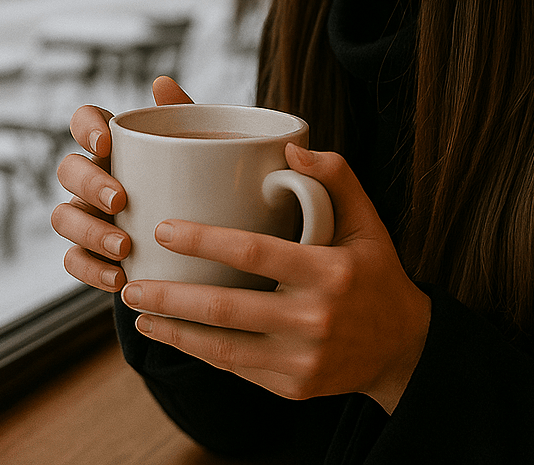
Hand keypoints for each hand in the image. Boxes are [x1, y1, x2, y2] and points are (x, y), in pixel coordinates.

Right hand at [51, 76, 192, 291]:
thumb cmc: (198, 177)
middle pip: (67, 169)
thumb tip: (161, 82)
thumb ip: (182, 116)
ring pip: (62, 217)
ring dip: (88, 232)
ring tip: (124, 246)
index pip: (83, 119)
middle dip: (88, 184)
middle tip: (120, 200)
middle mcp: (94, 174)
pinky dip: (91, 270)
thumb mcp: (198, 146)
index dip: (85, 126)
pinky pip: (73, 261)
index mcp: (116, 143)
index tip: (107, 141)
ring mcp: (87, 214)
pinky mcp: (90, 252)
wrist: (208, 235)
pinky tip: (119, 278)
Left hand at [119, 144, 430, 413]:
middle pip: (225, 308)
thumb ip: (336, 175)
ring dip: (173, 330)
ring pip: (221, 347)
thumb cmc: (376, 271)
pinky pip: (235, 367)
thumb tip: (290, 147)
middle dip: (169, 296)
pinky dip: (199, 351)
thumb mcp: (367, 219)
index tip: (164, 229)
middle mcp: (314, 318)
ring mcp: (302, 359)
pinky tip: (175, 335)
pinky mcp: (292, 387)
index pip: (254, 252)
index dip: (203, 241)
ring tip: (138, 312)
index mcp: (329, 271)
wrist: (402, 346)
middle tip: (130, 283)